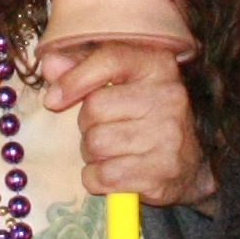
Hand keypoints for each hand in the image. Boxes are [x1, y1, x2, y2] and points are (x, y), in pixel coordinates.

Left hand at [34, 40, 219, 205]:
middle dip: (87, 125)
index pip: (109, 59)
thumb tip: (49, 65)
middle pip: (94, 108)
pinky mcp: (161, 174)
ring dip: (92, 154)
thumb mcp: (120, 83)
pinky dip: (96, 179)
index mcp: (158, 66)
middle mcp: (169, 97)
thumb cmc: (144, 115)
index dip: (73, 79)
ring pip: (95, 145)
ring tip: (112, 152)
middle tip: (104, 129)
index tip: (52, 99)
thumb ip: (83, 69)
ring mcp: (168, 137)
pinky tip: (114, 173)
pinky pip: (102, 177)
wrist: (190, 163)